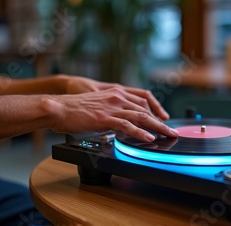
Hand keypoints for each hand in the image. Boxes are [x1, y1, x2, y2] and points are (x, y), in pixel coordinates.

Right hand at [48, 87, 177, 141]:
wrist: (59, 108)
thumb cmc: (74, 109)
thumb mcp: (98, 106)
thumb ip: (111, 111)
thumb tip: (120, 124)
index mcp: (116, 93)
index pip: (142, 99)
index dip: (156, 110)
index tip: (164, 119)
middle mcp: (117, 97)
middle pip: (146, 108)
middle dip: (161, 121)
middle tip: (172, 130)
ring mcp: (112, 107)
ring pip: (141, 116)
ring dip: (157, 127)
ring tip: (167, 135)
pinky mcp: (105, 118)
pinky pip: (127, 125)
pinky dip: (140, 133)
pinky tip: (148, 138)